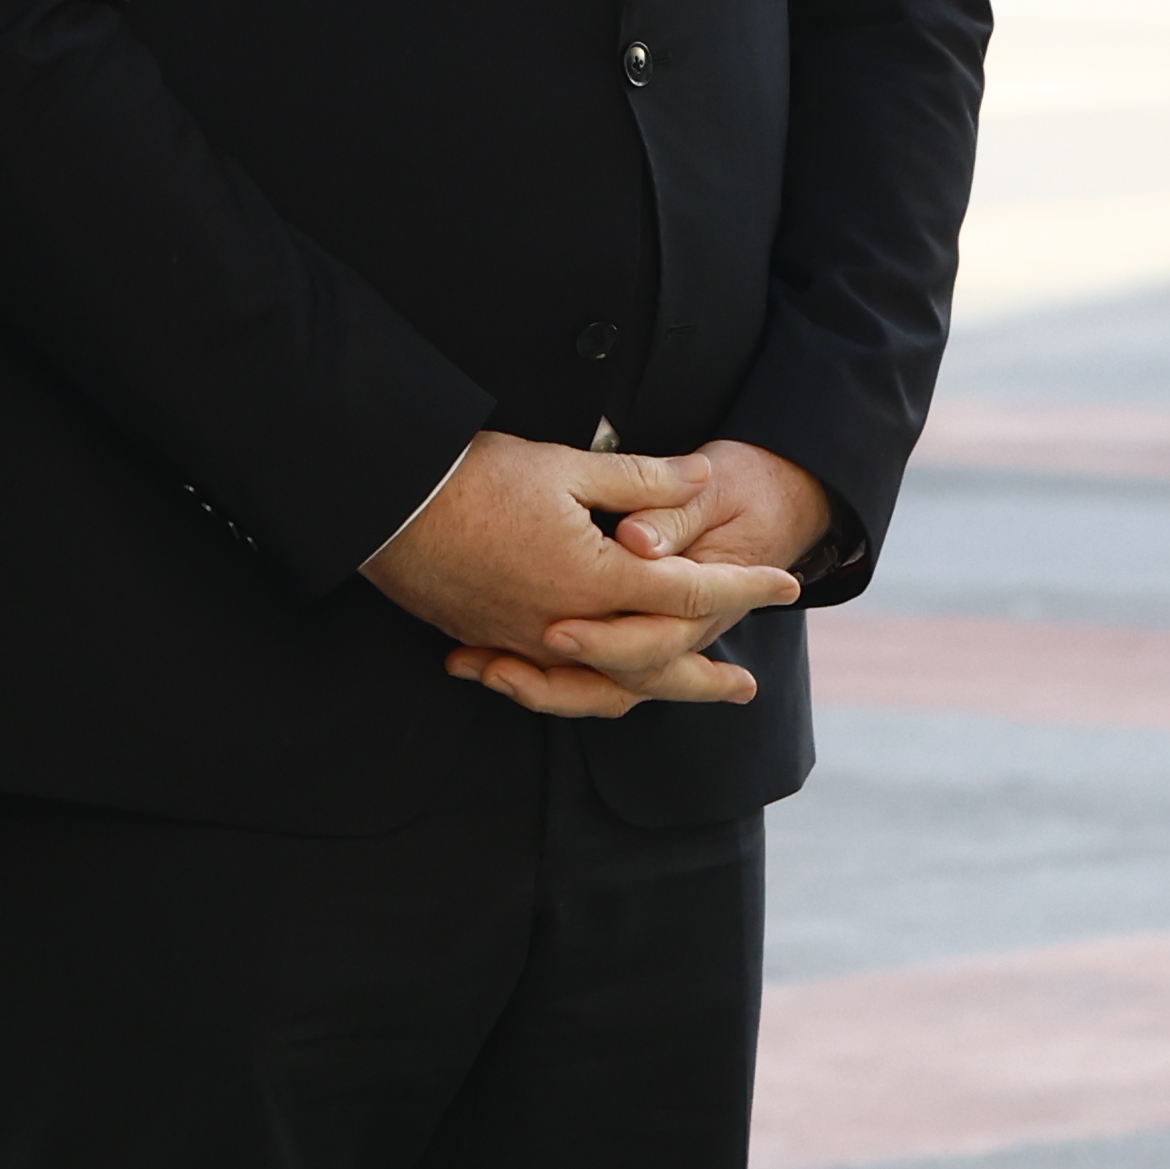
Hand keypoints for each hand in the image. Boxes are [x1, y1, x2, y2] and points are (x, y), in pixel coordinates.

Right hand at [361, 432, 802, 722]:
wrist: (383, 502)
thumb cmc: (472, 478)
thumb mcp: (564, 466)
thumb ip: (640, 481)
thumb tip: (699, 480)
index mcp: (594, 579)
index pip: (688, 594)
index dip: (742, 589)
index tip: (786, 586)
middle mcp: (565, 625)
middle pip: (654, 664)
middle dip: (705, 673)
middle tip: (745, 683)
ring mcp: (524, 641)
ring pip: (602, 688)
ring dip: (651, 695)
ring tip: (680, 702)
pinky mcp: (490, 639)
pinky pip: (551, 684)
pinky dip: (585, 691)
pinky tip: (598, 686)